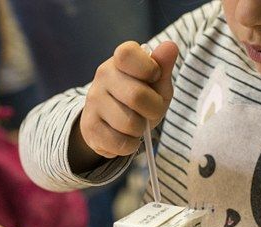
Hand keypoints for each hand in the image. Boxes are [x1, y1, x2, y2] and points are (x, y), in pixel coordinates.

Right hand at [68, 40, 178, 171]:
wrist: (111, 122)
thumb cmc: (140, 97)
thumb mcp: (156, 82)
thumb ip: (163, 66)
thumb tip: (170, 46)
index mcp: (120, 59)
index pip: (128, 54)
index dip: (149, 69)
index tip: (154, 77)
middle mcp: (102, 76)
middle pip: (136, 96)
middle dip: (153, 110)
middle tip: (151, 111)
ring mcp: (93, 101)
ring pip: (129, 123)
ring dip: (141, 130)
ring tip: (136, 125)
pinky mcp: (89, 127)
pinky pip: (120, 143)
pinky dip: (130, 145)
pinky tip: (126, 137)